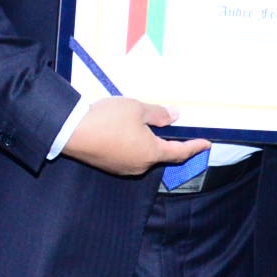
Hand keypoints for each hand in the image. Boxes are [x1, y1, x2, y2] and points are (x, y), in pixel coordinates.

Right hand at [62, 95, 209, 176]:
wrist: (71, 131)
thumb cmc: (107, 119)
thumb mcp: (137, 109)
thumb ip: (158, 114)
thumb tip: (175, 116)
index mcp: (151, 153)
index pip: (179, 152)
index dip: (194, 147)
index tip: (206, 145)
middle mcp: (139, 165)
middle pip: (159, 154)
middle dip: (165, 141)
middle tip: (168, 124)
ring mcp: (122, 168)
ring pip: (142, 154)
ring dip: (146, 142)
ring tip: (140, 124)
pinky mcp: (108, 165)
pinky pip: (127, 155)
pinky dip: (131, 145)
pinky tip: (123, 131)